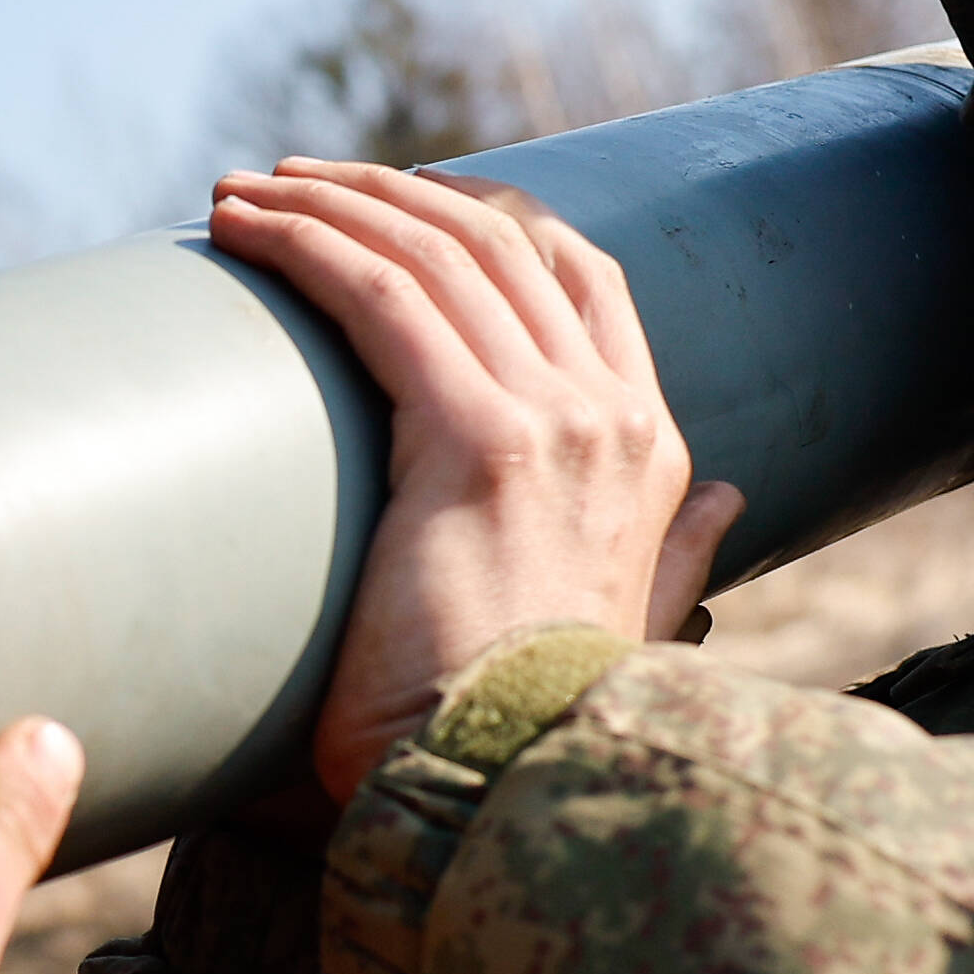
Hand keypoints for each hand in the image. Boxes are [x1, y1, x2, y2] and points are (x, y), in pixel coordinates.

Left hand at [207, 160, 736, 800]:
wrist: (512, 789)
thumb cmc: (538, 728)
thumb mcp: (634, 624)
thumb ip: (680, 551)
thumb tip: (731, 501)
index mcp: (653, 449)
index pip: (578, 275)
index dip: (486, 217)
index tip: (398, 197)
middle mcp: (613, 416)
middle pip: (498, 241)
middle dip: (388, 194)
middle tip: (293, 183)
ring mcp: (555, 419)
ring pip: (433, 251)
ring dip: (327, 204)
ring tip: (242, 195)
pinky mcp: (474, 439)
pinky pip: (381, 295)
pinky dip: (306, 245)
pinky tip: (242, 228)